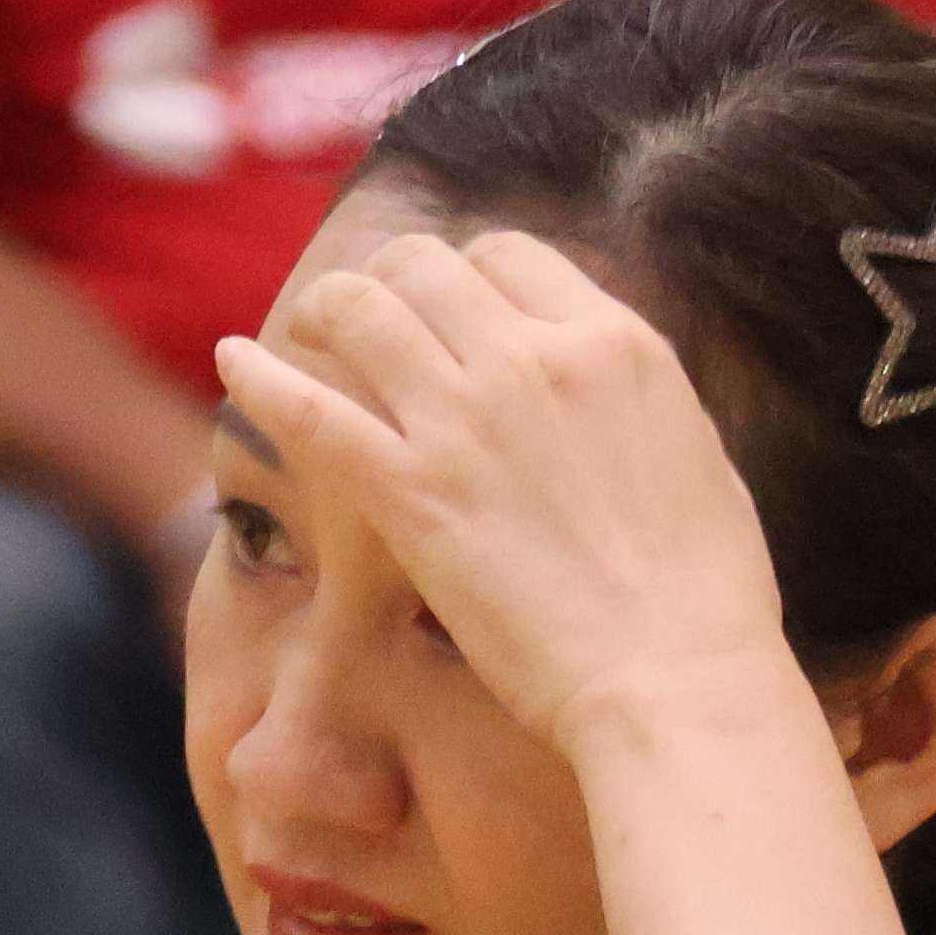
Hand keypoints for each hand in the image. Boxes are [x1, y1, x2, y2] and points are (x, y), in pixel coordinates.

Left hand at [212, 226, 789, 750]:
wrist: (671, 679)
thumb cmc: (703, 595)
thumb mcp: (692, 452)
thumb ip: (625, 398)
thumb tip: (592, 379)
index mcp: (613, 341)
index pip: (511, 256)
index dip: (468, 277)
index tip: (452, 314)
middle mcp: (533, 357)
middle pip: (427, 265)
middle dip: (392, 281)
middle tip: (372, 319)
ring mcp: (464, 420)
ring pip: (362, 307)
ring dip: (327, 309)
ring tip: (311, 330)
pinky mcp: (408, 492)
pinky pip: (310, 407)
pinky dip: (261, 376)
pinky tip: (232, 359)